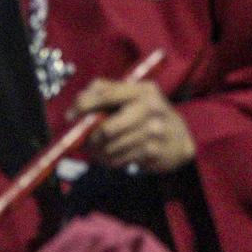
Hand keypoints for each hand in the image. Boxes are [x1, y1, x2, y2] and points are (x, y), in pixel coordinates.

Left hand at [71, 79, 193, 173]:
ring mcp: (154, 133)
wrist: (181, 140)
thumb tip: (78, 102)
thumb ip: (107, 91)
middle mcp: (150, 109)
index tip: (70, 116)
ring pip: (111, 147)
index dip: (83, 105)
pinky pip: (119, 160)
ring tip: (98, 150)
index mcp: (143, 90)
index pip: (105, 95)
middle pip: (107, 128)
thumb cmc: (150, 114)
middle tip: (85, 141)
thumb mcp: (136, 95)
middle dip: (91, 137)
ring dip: (99, 152)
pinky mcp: (153, 153)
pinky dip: (109, 161)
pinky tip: (112, 157)